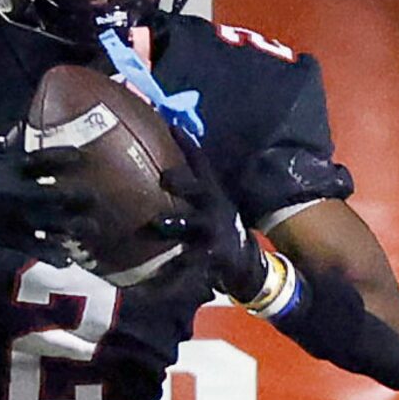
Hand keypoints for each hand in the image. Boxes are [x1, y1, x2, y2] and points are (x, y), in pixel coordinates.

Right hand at [0, 129, 96, 264]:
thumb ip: (7, 150)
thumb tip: (24, 128)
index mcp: (5, 167)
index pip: (39, 159)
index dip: (63, 157)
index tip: (82, 157)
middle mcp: (12, 192)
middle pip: (53, 194)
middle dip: (77, 197)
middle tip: (95, 197)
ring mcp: (12, 218)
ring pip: (50, 224)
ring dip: (73, 227)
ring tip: (92, 229)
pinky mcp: (9, 239)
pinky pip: (37, 249)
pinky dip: (55, 255)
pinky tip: (70, 258)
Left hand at [153, 128, 274, 304]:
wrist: (243, 261)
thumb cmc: (216, 224)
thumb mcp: (210, 199)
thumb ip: (190, 180)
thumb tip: (167, 143)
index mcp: (211, 191)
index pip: (200, 163)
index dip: (188, 145)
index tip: (173, 128)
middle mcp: (214, 207)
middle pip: (198, 190)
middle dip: (182, 183)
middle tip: (165, 177)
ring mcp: (213, 231)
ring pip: (192, 225)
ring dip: (174, 223)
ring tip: (156, 223)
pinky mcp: (211, 255)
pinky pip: (189, 261)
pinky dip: (172, 268)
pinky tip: (155, 271)